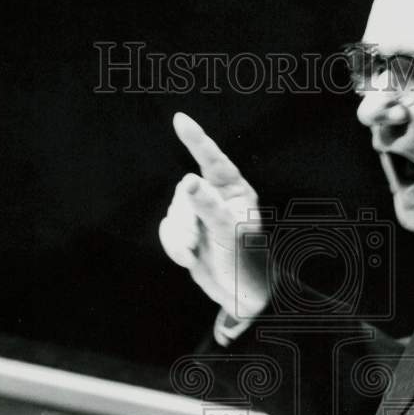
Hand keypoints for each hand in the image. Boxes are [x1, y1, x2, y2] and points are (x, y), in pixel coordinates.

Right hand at [158, 112, 269, 319]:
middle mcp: (217, 198)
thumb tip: (189, 180)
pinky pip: (167, 229)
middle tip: (195, 242)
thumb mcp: (228, 232)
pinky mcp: (188, 232)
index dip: (196, 140)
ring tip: (194, 254)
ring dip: (179, 236)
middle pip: (184, 191)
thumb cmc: (246, 261)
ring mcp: (201, 214)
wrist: (240, 295)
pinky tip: (188, 258)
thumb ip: (208, 206)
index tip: (180, 120)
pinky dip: (173, 245)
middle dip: (185, 219)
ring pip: (173, 212)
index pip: (214, 161)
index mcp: (236, 193)